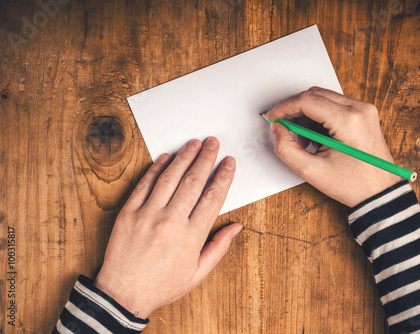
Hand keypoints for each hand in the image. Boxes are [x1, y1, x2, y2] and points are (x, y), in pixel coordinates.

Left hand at [93, 137, 241, 318]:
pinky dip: (156, 169)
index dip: (223, 176)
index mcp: (191, 237)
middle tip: (213, 143)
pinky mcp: (128, 213)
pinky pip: (144, 184)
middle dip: (206, 158)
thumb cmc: (162, 285)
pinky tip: (166, 157)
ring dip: (184, 157)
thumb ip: (219, 247)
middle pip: (193, 181)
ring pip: (170, 178)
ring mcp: (147, 215)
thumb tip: (236, 226)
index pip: (213, 197)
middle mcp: (170, 222)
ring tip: (194, 144)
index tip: (229, 163)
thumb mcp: (197, 273)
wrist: (123, 294)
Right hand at [267, 87, 401, 207]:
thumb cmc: (353, 185)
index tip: (273, 117)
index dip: (284, 107)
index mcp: (348, 121)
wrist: (380, 193)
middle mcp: (359, 109)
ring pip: (324, 99)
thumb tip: (277, 129)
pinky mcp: (364, 114)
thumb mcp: (311, 171)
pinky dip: (320, 118)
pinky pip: (335, 106)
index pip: (307, 100)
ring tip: (305, 141)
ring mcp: (364, 110)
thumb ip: (286, 148)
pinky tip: (318, 138)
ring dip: (308, 115)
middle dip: (295, 110)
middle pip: (315, 95)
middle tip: (285, 129)